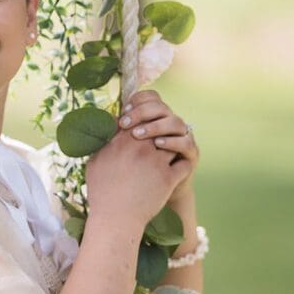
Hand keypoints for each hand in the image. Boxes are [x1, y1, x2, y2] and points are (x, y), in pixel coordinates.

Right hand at [86, 104, 192, 228]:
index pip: (138, 120)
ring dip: (172, 148)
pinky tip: (176, 169)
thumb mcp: (95, 162)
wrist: (115, 219)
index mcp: (122, 141)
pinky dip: (182, 165)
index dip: (142, 122)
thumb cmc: (102, 192)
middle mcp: (141, 148)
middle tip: (160, 139)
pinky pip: (183, 164)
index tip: (143, 130)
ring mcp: (157, 162)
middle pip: (158, 128)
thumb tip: (107, 130)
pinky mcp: (169, 178)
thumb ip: (103, 143)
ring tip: (170, 153)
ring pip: (173, 144)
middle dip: (159, 132)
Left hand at [117, 89, 199, 203]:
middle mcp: (169, 124)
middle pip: (161, 107)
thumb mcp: (122, 150)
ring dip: (155, 126)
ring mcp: (182, 137)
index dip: (138, 101)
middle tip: (124, 124)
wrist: (154, 195)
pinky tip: (158, 145)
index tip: (123, 111)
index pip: (151, 98)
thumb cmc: (133, 172)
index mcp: (154, 119)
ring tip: (137, 135)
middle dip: (141, 112)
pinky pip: (186, 142)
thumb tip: (101, 119)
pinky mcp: (191, 153)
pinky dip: (172, 141)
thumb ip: (116, 133)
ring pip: (175, 121)